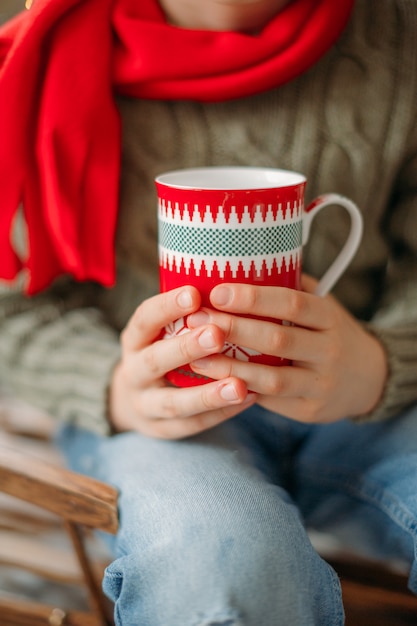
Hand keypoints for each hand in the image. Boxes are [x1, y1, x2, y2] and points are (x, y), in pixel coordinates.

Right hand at [108, 286, 256, 438]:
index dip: (167, 307)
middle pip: (156, 361)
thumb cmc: (163, 350)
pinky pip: (191, 425)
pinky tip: (248, 398)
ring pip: (173, 403)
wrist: (134, 399)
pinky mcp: (161, 431)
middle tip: (217, 334)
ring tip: (240, 385)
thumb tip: (237, 279)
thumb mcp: (161, 331)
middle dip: (186, 348)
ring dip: (207, 394)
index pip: (145, 319)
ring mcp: (145, 405)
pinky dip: (219, 413)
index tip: (195, 293)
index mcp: (135, 339)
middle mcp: (134, 372)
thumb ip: (188, 314)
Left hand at [187, 275, 387, 423]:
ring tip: (196, 358)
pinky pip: (270, 401)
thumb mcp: (321, 305)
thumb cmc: (329, 332)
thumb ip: (289, 287)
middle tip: (196, 321)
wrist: (367, 378)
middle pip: (277, 339)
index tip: (218, 292)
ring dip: (230, 368)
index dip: (254, 297)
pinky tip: (214, 382)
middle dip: (233, 329)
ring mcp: (321, 383)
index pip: (292, 303)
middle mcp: (329, 350)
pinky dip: (240, 390)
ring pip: (271, 378)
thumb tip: (239, 263)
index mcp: (329, 316)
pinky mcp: (309, 409)